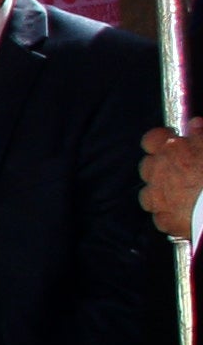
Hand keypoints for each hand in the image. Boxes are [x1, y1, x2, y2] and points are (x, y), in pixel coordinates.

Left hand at [148, 129, 202, 243]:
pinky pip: (160, 216)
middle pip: (147, 166)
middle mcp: (158, 173)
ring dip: (160, 191)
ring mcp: (158, 198)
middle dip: (159, 166)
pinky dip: (169, 214)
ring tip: (181, 193)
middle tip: (180, 169)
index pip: (152, 139)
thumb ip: (201, 133)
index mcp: (171, 150)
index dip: (161, 139)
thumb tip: (194, 124)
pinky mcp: (165, 221)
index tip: (171, 140)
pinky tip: (184, 213)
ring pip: (148, 193)